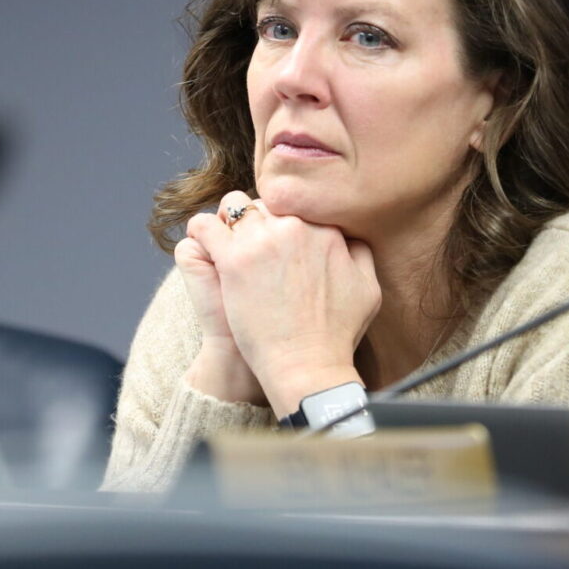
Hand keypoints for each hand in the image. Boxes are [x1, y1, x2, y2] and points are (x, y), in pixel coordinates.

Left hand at [193, 191, 380, 418]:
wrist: (307, 366)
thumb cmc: (337, 334)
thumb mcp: (367, 288)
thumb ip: (359, 252)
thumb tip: (348, 236)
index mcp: (326, 229)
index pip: (297, 204)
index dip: (285, 219)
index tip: (279, 238)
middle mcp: (294, 227)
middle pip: (267, 202)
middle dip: (259, 219)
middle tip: (253, 245)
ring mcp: (262, 241)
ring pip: (235, 206)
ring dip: (231, 221)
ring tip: (226, 241)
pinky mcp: (232, 261)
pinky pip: (205, 226)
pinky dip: (201, 230)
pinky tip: (203, 240)